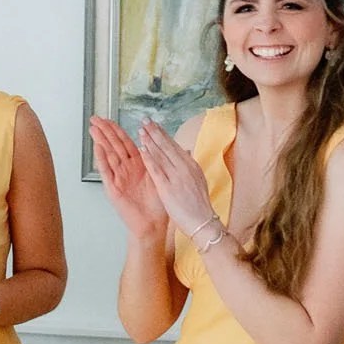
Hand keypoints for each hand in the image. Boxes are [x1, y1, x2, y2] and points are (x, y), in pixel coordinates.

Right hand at [89, 116, 168, 242]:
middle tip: (95, 118)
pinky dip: (102, 158)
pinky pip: (107, 171)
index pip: (125, 142)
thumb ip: (165, 161)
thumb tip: (180, 145)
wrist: (153, 224)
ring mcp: (118, 178)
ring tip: (93, 128)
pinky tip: (98, 147)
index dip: (117, 130)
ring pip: (108, 155)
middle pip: (114, 145)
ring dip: (101, 141)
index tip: (108, 118)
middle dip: (105, 131)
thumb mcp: (164, 177)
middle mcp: (126, 170)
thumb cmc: (158, 204)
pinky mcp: (114, 188)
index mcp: (138, 165)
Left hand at [135, 119, 220, 237]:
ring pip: (162, 155)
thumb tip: (185, 152)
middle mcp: (185, 168)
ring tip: (141, 130)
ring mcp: (177, 177)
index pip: (175, 146)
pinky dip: (149, 158)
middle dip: (155, 132)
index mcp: (191, 166)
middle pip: (168, 146)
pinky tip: (142, 149)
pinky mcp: (168, 187)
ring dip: (150, 141)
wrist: (202, 222)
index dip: (163, 134)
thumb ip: (189, 166)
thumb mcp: (197, 181)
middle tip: (145, 120)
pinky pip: (157, 170)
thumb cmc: (198, 205)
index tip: (154, 124)